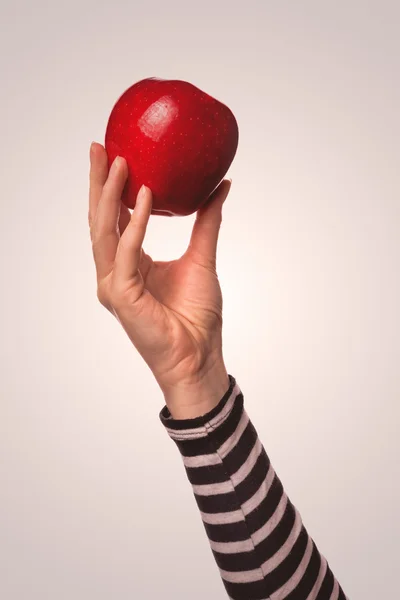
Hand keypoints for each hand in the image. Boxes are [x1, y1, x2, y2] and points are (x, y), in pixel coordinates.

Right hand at [88, 143, 230, 417]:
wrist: (199, 355)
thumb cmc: (196, 316)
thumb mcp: (203, 257)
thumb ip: (207, 222)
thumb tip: (221, 187)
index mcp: (130, 264)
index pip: (114, 218)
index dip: (112, 186)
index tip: (116, 153)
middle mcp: (116, 271)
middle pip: (101, 219)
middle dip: (98, 181)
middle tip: (100, 145)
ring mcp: (115, 284)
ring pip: (104, 230)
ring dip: (110, 194)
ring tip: (119, 161)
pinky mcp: (122, 295)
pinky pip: (126, 252)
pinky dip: (135, 223)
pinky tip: (145, 197)